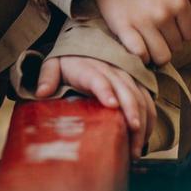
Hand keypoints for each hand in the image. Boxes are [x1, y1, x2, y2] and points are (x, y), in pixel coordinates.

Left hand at [36, 55, 154, 157]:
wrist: (85, 41)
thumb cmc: (68, 59)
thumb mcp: (54, 63)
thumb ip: (47, 76)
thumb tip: (41, 93)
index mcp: (89, 67)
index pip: (98, 79)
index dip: (106, 91)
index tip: (112, 105)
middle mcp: (111, 70)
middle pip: (126, 91)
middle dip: (132, 115)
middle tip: (131, 142)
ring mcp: (125, 75)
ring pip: (140, 97)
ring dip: (142, 123)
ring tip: (136, 149)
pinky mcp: (134, 81)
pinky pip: (147, 99)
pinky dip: (149, 118)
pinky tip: (144, 138)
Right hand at [89, 0, 190, 66]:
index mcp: (179, 2)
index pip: (190, 34)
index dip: (183, 31)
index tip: (173, 25)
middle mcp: (163, 14)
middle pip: (176, 46)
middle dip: (170, 40)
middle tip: (159, 30)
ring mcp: (143, 22)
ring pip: (161, 55)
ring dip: (158, 52)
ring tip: (151, 42)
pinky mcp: (123, 27)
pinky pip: (139, 54)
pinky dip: (142, 57)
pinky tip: (140, 48)